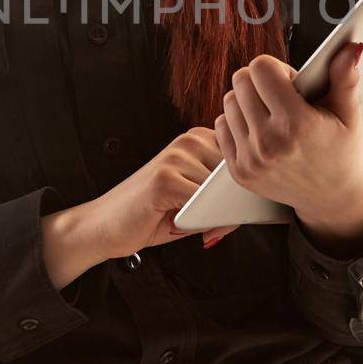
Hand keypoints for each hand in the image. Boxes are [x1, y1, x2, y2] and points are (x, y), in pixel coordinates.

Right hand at [89, 127, 240, 259]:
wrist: (104, 225)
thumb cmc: (153, 214)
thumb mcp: (195, 200)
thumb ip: (224, 197)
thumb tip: (258, 204)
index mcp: (199, 138)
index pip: (243, 158)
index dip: (247, 188)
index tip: (246, 209)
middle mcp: (189, 140)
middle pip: (237, 174)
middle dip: (235, 205)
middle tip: (219, 225)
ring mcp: (175, 157)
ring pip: (222, 191)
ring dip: (219, 216)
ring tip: (198, 225)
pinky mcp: (164, 179)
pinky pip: (203, 205)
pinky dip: (202, 222)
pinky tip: (181, 224)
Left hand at [213, 41, 362, 246]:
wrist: (334, 197)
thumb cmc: (342, 150)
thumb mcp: (349, 114)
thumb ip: (345, 77)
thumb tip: (351, 47)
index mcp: (296, 124)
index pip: (260, 68)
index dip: (276, 68)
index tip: (291, 82)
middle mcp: (269, 143)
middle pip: (240, 81)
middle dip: (260, 81)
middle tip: (282, 98)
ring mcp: (251, 160)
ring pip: (228, 102)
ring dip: (247, 102)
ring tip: (272, 115)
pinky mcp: (238, 171)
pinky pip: (221, 126)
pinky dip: (238, 122)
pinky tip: (260, 131)